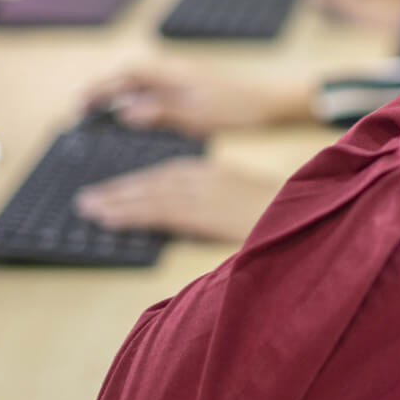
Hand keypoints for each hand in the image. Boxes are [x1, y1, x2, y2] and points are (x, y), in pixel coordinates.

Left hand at [73, 157, 282, 243]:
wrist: (312, 215)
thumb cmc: (285, 218)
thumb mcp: (247, 207)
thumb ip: (216, 211)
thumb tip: (189, 226)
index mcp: (218, 173)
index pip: (169, 174)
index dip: (138, 184)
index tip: (113, 192)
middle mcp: (207, 178)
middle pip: (154, 181)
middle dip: (120, 190)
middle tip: (87, 201)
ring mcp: (206, 193)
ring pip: (151, 194)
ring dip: (117, 200)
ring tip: (90, 209)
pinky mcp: (205, 211)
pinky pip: (159, 210)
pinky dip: (131, 213)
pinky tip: (109, 219)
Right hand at [82, 62, 315, 133]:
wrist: (274, 102)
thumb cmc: (240, 108)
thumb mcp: (198, 115)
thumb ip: (161, 112)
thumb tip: (125, 111)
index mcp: (175, 73)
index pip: (128, 73)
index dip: (101, 87)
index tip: (80, 104)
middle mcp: (177, 71)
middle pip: (131, 76)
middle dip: (104, 92)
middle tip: (81, 112)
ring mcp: (185, 79)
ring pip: (143, 84)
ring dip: (121, 97)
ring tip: (100, 117)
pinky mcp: (194, 89)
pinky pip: (157, 92)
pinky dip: (140, 102)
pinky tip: (136, 118)